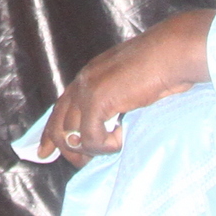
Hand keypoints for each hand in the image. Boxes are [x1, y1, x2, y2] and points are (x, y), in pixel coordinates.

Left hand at [41, 10, 213, 164]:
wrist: (171, 53)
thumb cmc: (162, 66)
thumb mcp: (130, 84)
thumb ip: (114, 101)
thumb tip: (108, 126)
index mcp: (89, 76)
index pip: (60, 108)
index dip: (50, 132)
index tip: (44, 152)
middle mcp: (83, 82)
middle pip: (59, 125)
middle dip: (68, 149)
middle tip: (85, 162)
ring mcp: (87, 90)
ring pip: (72, 135)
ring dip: (92, 148)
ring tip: (112, 146)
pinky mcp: (97, 101)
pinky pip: (91, 138)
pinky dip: (107, 145)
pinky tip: (122, 135)